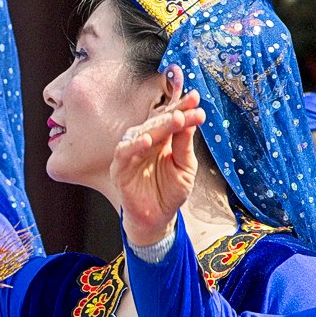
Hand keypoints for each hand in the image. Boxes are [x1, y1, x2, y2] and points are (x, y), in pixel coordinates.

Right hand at [111, 94, 207, 249]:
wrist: (157, 218)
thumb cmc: (170, 193)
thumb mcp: (185, 169)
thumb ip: (185, 146)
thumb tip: (190, 121)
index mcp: (163, 140)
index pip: (172, 119)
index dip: (183, 107)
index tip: (196, 98)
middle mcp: (146, 142)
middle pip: (158, 122)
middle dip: (175, 114)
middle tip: (191, 110)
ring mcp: (131, 153)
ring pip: (142, 132)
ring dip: (158, 125)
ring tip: (175, 119)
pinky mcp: (119, 168)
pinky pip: (124, 152)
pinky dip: (134, 145)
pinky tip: (147, 141)